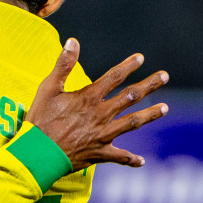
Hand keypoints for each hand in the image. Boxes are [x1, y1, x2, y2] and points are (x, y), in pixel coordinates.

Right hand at [25, 42, 168, 169]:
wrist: (38, 153)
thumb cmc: (40, 120)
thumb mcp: (48, 88)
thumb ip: (63, 65)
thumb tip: (73, 41)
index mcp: (89, 98)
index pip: (114, 77)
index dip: (128, 66)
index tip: (141, 58)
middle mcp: (101, 114)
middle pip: (130, 97)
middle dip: (149, 85)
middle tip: (164, 76)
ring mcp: (102, 135)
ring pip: (132, 123)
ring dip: (150, 114)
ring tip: (165, 108)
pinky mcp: (99, 153)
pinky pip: (119, 157)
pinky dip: (131, 159)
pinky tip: (142, 161)